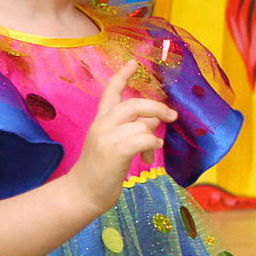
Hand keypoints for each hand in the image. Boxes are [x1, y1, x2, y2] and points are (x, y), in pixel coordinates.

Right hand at [71, 63, 176, 214]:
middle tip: (172, 116)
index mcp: (101, 120)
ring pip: (143, 126)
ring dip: (151, 140)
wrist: (83, 193)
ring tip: (145, 156)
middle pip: (135, 104)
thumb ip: (130, 127)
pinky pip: (144, 139)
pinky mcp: (113, 152)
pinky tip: (147, 158)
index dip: (122, 76)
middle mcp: (102, 125)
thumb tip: (154, 119)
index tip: (133, 62)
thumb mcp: (114, 143)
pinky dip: (152, 146)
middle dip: (157, 108)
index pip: (110, 92)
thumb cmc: (102, 170)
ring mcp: (106, 138)